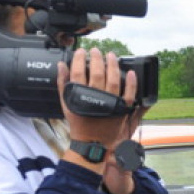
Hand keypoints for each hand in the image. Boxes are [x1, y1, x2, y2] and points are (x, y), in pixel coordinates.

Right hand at [57, 48, 137, 183]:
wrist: (91, 142)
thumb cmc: (79, 122)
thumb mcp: (66, 103)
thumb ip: (63, 84)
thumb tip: (61, 65)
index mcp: (80, 96)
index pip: (78, 72)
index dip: (80, 60)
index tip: (81, 52)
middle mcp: (96, 98)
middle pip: (97, 73)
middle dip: (96, 59)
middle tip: (96, 50)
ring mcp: (110, 103)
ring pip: (113, 80)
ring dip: (112, 65)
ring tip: (111, 55)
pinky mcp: (122, 109)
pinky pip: (129, 94)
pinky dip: (131, 83)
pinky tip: (130, 72)